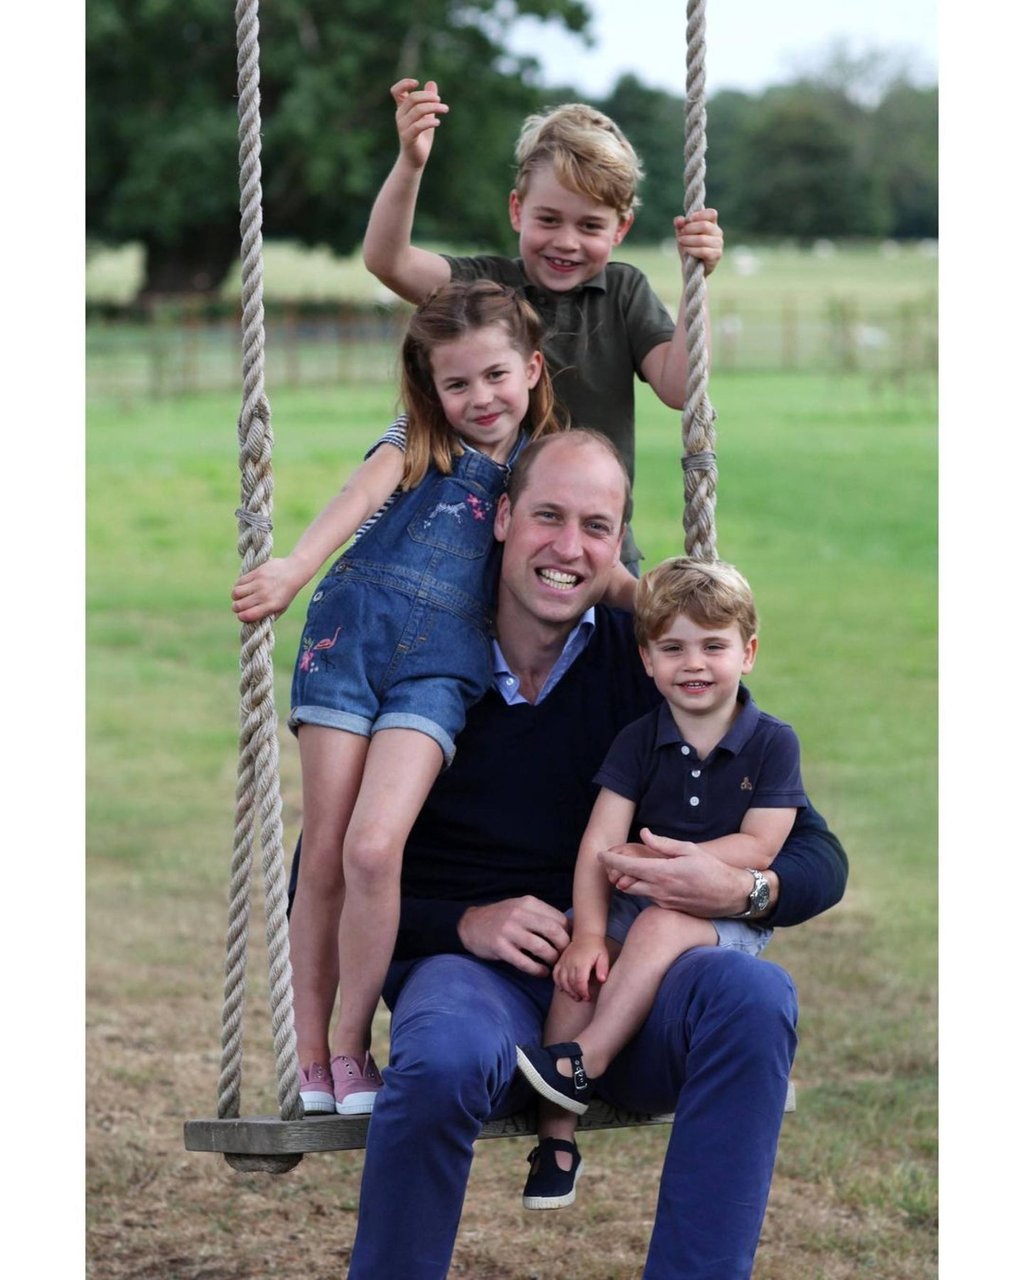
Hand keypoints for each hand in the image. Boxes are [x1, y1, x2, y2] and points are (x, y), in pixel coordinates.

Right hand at [231, 557, 305, 622]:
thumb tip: (254, 622)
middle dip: (236, 608)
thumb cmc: (287, 592)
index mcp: (270, 606)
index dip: (241, 617)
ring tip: (239, 596)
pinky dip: (238, 586)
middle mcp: (264, 595)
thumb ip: (269, 615)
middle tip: (238, 606)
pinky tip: (242, 587)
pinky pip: (240, 581)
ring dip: (235, 596)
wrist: (294, 572)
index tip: (242, 615)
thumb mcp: (282, 607)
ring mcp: (259, 583)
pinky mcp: (256, 573)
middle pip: (239, 605)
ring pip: (236, 593)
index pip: (248, 615)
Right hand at [391, 77, 448, 169]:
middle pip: (412, 98)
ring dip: (434, 107)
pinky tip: (438, 122)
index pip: (396, 91)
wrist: (415, 159)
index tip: (417, 83)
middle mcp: (400, 116)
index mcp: (402, 109)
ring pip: (418, 110)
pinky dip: (430, 122)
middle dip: (428, 97)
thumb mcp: (426, 115)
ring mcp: (403, 127)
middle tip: (440, 101)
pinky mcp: (408, 137)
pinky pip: (418, 125)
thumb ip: (428, 100)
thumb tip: (431, 83)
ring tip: (445, 109)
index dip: (404, 84)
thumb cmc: (421, 136)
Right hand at [457, 896, 569, 976]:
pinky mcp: (500, 946)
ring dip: (552, 959)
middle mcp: (519, 914)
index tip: (572, 945)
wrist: (471, 924)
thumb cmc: (502, 918)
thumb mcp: (521, 908)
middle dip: (564, 947)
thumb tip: (571, 927)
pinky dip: (537, 970)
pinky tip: (542, 973)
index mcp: (528, 903)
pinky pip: (524, 962)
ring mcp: (509, 930)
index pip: (559, 918)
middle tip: (565, 957)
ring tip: (554, 965)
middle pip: (554, 931)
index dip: (569, 934)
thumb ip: (542, 915)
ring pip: (541, 947)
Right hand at [553, 932, 609, 1001]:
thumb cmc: (596, 948)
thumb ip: (603, 969)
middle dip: (576, 993)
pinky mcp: (560, 961)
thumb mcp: (604, 956)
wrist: (586, 935)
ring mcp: (564, 962)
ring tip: (575, 996)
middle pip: (570, 983)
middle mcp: (571, 962)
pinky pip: (555, 974)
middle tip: (582, 998)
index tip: (587, 997)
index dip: (583, 992)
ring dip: (567, 990)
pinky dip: (558, 983)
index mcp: (582, 963)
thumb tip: (602, 980)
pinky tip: (563, 989)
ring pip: (561, 980)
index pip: (579, 982)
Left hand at [599, 827, 749, 916]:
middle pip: (625, 882)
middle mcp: (660, 889)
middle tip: (610, 862)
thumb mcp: (689, 849)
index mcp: (663, 872)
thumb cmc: (711, 869)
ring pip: (635, 891)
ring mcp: (663, 901)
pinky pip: (648, 897)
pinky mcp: (668, 908)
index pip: (628, 866)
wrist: (730, 895)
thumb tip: (643, 834)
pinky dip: (642, 888)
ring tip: (625, 869)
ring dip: (627, 881)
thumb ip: (663, 844)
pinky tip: (647, 879)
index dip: (611, 860)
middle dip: (615, 873)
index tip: (600, 854)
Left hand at [674, 208, 722, 275]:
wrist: (691, 268)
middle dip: (689, 229)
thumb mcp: (682, 234)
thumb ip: (680, 224)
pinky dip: (692, 250)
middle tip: (680, 234)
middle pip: (705, 225)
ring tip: (681, 242)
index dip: (699, 215)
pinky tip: (686, 251)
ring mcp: (718, 244)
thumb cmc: (688, 247)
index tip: (688, 220)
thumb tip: (679, 220)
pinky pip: (703, 251)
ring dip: (688, 240)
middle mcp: (717, 232)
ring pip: (703, 239)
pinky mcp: (716, 255)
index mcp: (711, 223)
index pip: (711, 213)